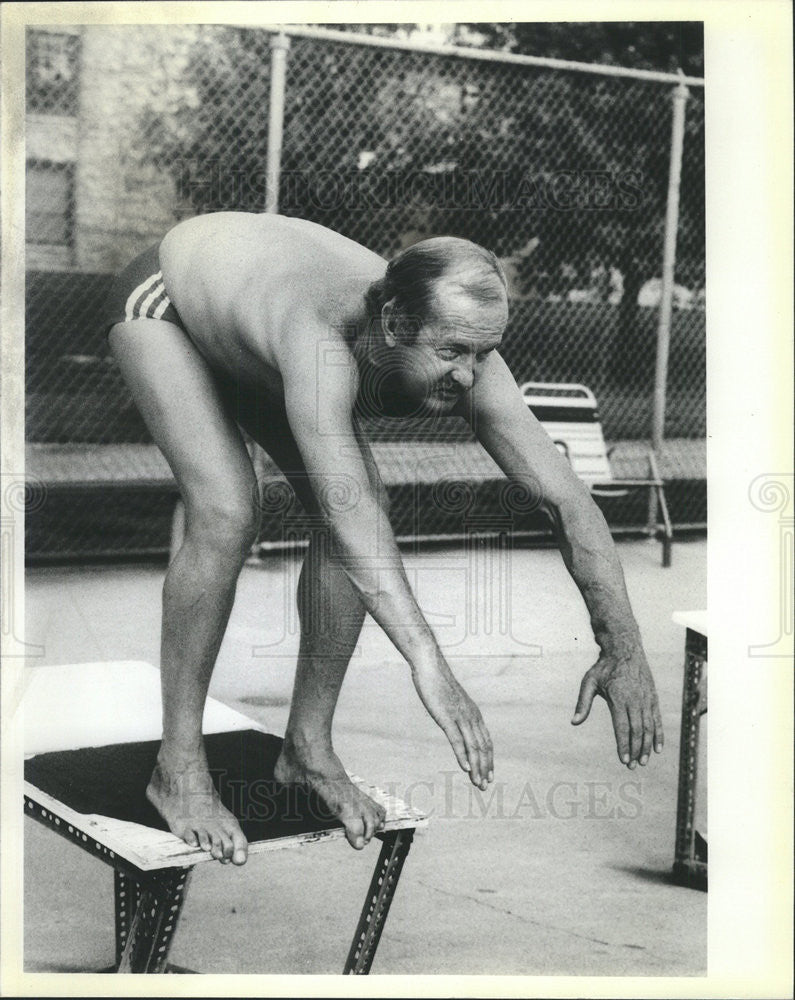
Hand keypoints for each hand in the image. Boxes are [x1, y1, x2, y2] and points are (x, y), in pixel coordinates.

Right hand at [411, 654, 493, 788]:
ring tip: (478, 783)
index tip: (489, 775)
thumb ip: (457, 714)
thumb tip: (457, 725)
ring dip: (477, 767)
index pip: (486, 742)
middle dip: (485, 768)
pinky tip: (465, 768)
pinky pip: (457, 740)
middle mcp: (471, 717)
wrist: (430, 668)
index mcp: (474, 714)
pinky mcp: (447, 718)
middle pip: (483, 747)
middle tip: (485, 786)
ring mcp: (460, 718)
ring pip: (473, 747)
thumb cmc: (439, 684)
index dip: (488, 760)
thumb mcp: (452, 702)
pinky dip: (462, 755)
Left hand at [570, 647, 662, 767]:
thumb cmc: (604, 667)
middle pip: (637, 730)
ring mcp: (646, 699)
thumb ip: (583, 703)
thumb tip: (574, 722)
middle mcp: (635, 700)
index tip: (623, 760)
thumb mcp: (589, 682)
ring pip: (649, 727)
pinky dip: (659, 735)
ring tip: (642, 761)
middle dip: (635, 750)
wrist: (625, 649)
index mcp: (619, 697)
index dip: (623, 745)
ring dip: (647, 746)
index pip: (622, 727)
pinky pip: (657, 719)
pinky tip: (657, 749)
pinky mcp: (653, 697)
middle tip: (631, 766)